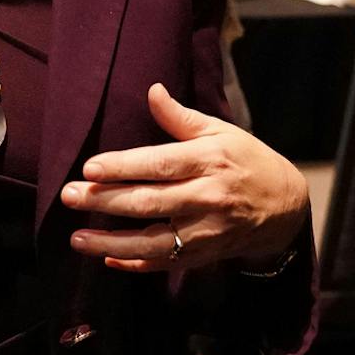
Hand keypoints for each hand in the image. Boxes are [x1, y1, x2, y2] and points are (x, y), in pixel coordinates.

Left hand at [63, 84, 309, 273]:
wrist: (285, 207)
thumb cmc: (247, 160)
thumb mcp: (220, 132)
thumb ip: (180, 117)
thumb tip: (152, 90)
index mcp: (210, 161)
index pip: (160, 164)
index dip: (124, 166)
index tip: (90, 167)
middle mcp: (207, 198)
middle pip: (150, 202)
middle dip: (106, 201)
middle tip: (69, 195)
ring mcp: (206, 232)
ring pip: (153, 242)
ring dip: (111, 242)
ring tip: (77, 238)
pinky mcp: (204, 255)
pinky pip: (165, 264)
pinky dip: (135, 264)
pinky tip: (108, 258)